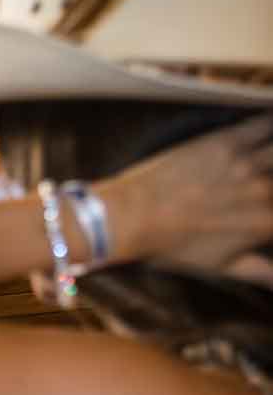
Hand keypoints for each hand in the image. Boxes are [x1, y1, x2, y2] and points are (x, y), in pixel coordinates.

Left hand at [107, 113, 272, 275]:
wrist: (134, 216)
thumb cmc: (173, 247)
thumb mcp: (220, 267)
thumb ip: (261, 272)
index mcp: (265, 224)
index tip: (271, 211)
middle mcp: (264, 191)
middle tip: (267, 189)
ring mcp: (248, 163)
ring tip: (268, 163)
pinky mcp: (228, 140)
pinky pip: (264, 124)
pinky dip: (271, 122)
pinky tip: (271, 124)